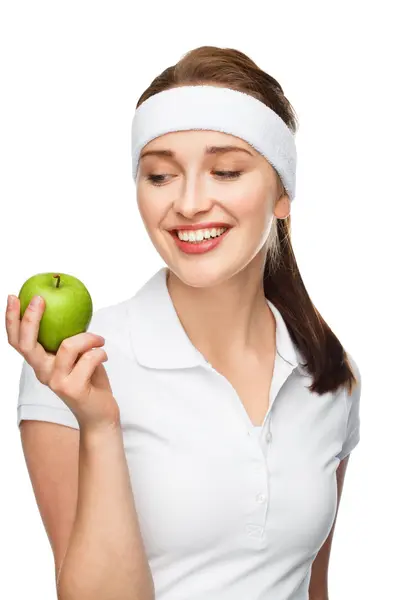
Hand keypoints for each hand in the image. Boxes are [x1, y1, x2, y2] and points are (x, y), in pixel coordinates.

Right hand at [5, 294, 119, 431]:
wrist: (100, 414)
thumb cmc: (89, 379)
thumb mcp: (76, 356)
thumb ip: (69, 338)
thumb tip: (69, 305)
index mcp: (40, 364)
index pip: (17, 341)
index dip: (11, 320)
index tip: (14, 296)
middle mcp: (43, 373)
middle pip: (27, 343)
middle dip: (30, 318)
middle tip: (40, 298)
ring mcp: (56, 382)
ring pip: (68, 345)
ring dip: (89, 337)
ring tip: (100, 340)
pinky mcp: (73, 389)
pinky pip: (89, 358)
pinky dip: (100, 352)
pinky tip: (104, 355)